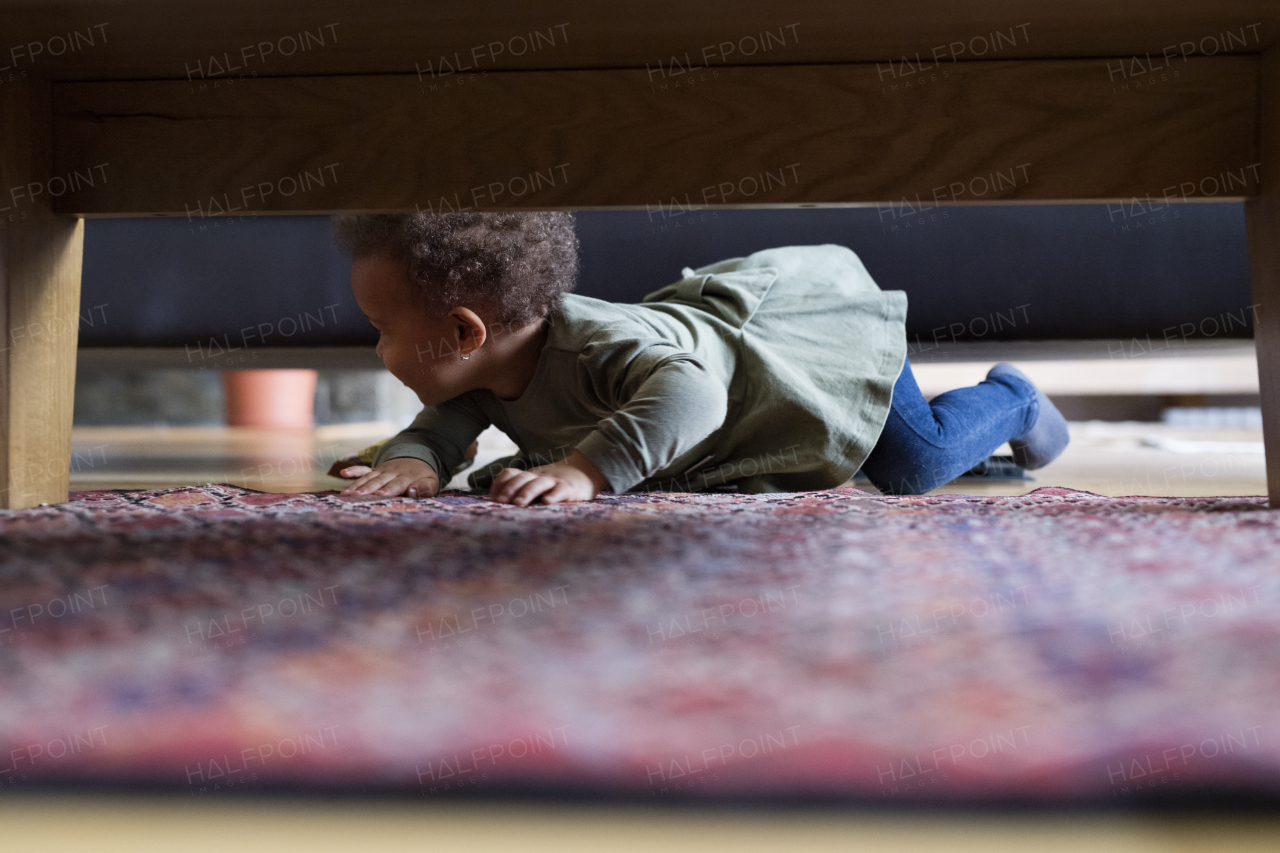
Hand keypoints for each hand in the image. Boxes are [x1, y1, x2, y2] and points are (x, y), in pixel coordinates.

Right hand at [338, 457, 439, 497]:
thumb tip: (412, 491)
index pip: (396, 484)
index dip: (388, 490)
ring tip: (346, 494)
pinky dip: (353, 470)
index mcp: (407, 477)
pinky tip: (343, 473)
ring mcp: (383, 470)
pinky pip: (363, 469)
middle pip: (379, 481)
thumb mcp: (432, 482)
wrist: (418, 459)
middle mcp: (393, 472)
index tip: (379, 494)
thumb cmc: (424, 477)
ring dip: (357, 485)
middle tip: (356, 497)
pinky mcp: (376, 470)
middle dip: (367, 489)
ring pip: (368, 477)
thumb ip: (424, 488)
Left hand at [488, 450, 608, 505]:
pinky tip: (546, 502)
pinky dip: (554, 495)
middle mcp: (540, 476)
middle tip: (499, 502)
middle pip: (522, 478)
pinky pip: (561, 491)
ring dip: (527, 492)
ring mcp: (555, 482)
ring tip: (518, 503)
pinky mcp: (570, 489)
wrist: (586, 471)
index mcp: (530, 475)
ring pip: (539, 483)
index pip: (510, 473)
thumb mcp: (536, 482)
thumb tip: (497, 503)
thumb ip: (521, 489)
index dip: (499, 483)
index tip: (492, 497)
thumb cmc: (556, 483)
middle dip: (509, 489)